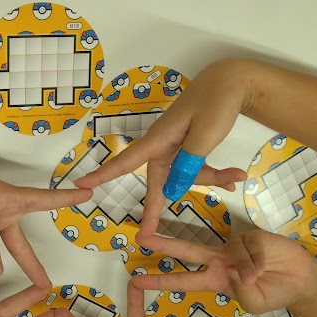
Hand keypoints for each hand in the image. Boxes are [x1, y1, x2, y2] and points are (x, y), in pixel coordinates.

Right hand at [72, 63, 249, 235]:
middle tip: (146, 236)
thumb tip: (172, 191)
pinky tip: (234, 177)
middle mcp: (162, 146)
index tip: (81, 185)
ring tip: (236, 176)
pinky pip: (194, 167)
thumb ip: (188, 164)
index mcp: (158, 140)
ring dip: (208, 179)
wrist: (232, 81)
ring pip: (183, 175)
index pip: (125, 162)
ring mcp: (175, 147)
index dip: (103, 175)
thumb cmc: (215, 103)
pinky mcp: (188, 147)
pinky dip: (214, 174)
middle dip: (158, 206)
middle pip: (159, 181)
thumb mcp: (204, 135)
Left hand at [132, 230, 316, 314]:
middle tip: (141, 238)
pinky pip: (248, 248)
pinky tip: (266, 266)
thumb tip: (232, 271)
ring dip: (245, 268)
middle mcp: (218, 260)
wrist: (300, 281)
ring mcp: (233, 246)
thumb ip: (241, 291)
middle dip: (164, 243)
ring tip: (258, 276)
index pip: (182, 280)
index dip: (159, 281)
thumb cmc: (273, 293)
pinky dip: (257, 261)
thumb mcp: (254, 303)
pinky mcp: (251, 236)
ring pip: (229, 254)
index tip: (135, 281)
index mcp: (214, 279)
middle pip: (186, 249)